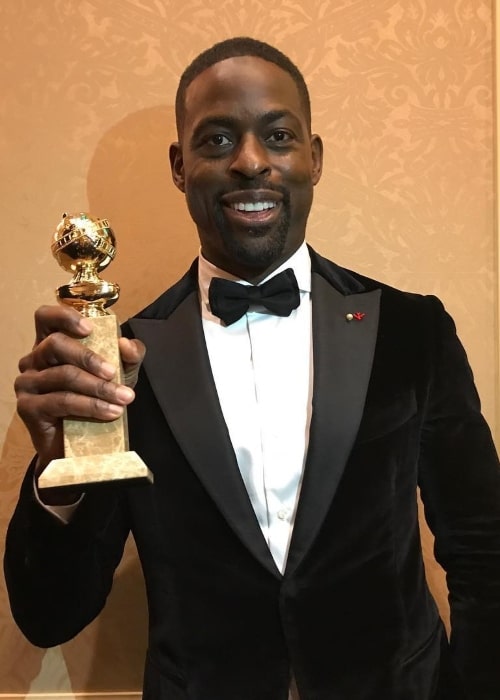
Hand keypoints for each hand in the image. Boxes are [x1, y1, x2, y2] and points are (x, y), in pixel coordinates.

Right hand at [15, 304, 144, 471]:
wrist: (79, 445)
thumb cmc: (96, 400)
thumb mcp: (119, 374)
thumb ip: (129, 356)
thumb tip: (127, 344)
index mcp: (50, 344)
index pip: (45, 317)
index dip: (64, 316)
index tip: (89, 328)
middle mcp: (33, 360)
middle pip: (55, 344)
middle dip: (89, 358)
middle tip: (114, 373)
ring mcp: (27, 383)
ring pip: (63, 375)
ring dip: (98, 388)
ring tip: (123, 398)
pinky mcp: (27, 407)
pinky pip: (60, 401)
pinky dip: (90, 406)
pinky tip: (110, 413)